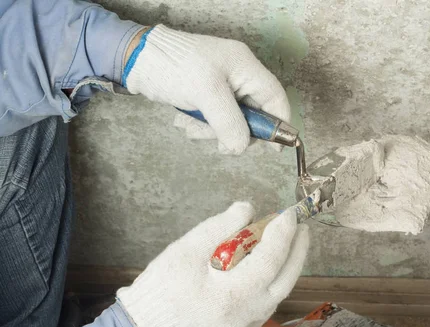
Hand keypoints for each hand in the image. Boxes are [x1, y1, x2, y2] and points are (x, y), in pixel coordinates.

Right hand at [116, 203, 308, 326]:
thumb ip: (220, 227)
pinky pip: (264, 307)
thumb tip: (248, 209)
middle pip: (285, 281)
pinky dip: (269, 285)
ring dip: (284, 268)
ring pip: (276, 296)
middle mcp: (246, 317)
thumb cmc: (162, 287)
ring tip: (285, 244)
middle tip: (300, 228)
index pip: (270, 259)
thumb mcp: (185, 249)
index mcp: (232, 295)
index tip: (287, 214)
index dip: (281, 234)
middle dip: (296, 251)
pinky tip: (265, 270)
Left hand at [123, 25, 289, 153]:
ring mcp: (223, 86)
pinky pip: (215, 119)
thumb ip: (230, 123)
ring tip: (193, 128)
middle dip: (236, 131)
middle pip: (254, 114)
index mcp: (246, 67)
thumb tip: (242, 147)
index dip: (279, 124)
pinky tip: (186, 123)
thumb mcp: (206, 94)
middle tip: (220, 142)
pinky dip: (203, 126)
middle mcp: (238, 76)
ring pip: (233, 121)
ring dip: (214, 131)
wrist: (136, 60)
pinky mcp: (207, 95)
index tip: (273, 149)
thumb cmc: (174, 67)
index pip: (275, 98)